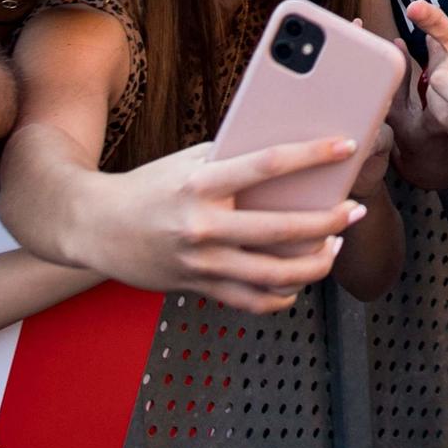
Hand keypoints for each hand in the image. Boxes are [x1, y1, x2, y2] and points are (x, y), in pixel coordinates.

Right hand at [58, 138, 363, 311]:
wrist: (93, 226)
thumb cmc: (147, 188)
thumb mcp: (186, 163)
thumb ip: (231, 160)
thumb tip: (286, 157)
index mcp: (200, 185)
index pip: (267, 165)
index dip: (312, 155)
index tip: (345, 146)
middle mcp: (202, 226)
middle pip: (282, 229)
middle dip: (329, 222)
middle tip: (353, 211)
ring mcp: (201, 263)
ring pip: (275, 274)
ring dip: (316, 262)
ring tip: (333, 245)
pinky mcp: (198, 287)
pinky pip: (253, 301)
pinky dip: (283, 294)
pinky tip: (298, 280)